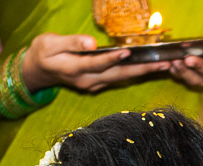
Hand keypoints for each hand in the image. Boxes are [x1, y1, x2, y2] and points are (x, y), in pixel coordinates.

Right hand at [22, 33, 167, 93]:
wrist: (37, 71)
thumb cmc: (43, 53)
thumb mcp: (50, 43)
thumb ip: (71, 43)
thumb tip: (91, 43)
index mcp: (75, 70)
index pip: (97, 64)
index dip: (113, 59)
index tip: (128, 52)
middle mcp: (87, 81)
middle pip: (118, 75)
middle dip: (142, 70)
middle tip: (164, 64)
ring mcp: (93, 85)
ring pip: (121, 79)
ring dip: (143, 73)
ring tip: (164, 66)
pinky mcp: (97, 84)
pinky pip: (119, 79)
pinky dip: (134, 73)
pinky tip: (149, 68)